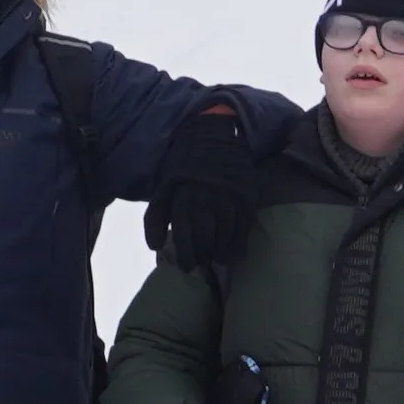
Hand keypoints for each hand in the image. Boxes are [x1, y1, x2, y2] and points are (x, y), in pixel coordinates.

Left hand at [142, 97, 267, 268]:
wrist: (212, 135)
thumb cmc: (184, 165)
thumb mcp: (164, 187)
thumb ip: (156, 217)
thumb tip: (156, 247)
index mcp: (185, 197)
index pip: (185, 235)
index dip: (186, 255)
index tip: (186, 267)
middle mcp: (208, 199)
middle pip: (207, 238)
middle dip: (203, 256)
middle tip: (201, 265)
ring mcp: (230, 197)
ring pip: (227, 233)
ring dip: (222, 252)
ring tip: (217, 261)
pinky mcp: (247, 195)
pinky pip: (245, 225)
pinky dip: (241, 243)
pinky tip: (236, 255)